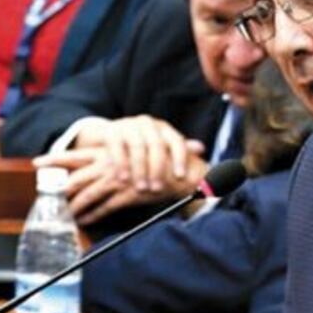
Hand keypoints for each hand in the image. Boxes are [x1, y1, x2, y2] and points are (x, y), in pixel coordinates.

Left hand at [34, 147, 208, 225]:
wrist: (181, 170)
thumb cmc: (158, 161)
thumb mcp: (134, 154)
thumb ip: (116, 160)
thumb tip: (100, 168)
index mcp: (109, 151)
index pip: (76, 154)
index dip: (55, 159)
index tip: (37, 163)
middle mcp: (110, 163)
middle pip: (76, 177)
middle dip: (58, 189)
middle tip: (44, 197)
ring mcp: (118, 179)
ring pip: (88, 194)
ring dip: (74, 206)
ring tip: (64, 215)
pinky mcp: (128, 194)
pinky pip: (105, 207)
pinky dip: (93, 215)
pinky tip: (85, 221)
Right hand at [72, 116, 205, 192]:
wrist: (111, 135)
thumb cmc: (141, 144)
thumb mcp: (160, 146)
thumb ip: (179, 148)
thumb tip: (202, 148)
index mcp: (163, 128)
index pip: (176, 141)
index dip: (180, 158)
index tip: (180, 176)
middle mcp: (148, 124)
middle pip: (157, 146)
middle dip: (158, 169)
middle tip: (157, 189)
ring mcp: (130, 125)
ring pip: (138, 148)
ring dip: (140, 170)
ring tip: (141, 187)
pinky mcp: (112, 131)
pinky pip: (117, 148)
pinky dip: (121, 164)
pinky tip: (123, 179)